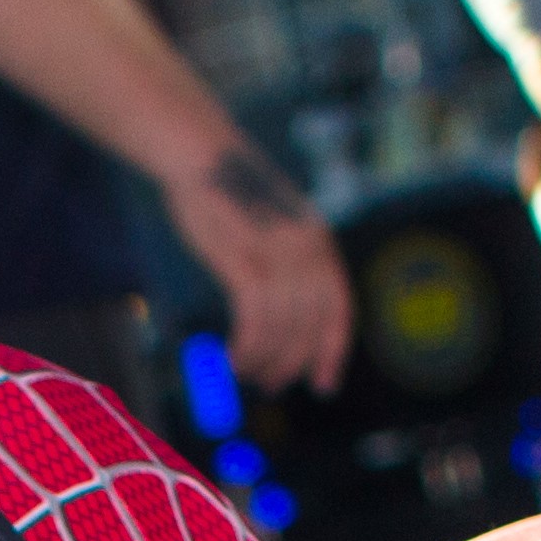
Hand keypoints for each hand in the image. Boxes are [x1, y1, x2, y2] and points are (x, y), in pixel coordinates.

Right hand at [162, 149, 352, 393]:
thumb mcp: (275, 227)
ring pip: (282, 326)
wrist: (201, 155)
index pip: (339, 308)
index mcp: (320, 241)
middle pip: (310, 324)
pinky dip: (246, 346)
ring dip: (264, 359)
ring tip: (245, 371)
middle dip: (292, 363)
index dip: (333, 351)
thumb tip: (287, 321)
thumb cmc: (230, 194)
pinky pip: (254, 318)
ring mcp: (278, 251)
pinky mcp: (245, 255)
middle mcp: (307, 247)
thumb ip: (288, 266)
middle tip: (272, 384)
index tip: (323, 385)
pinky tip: (233, 358)